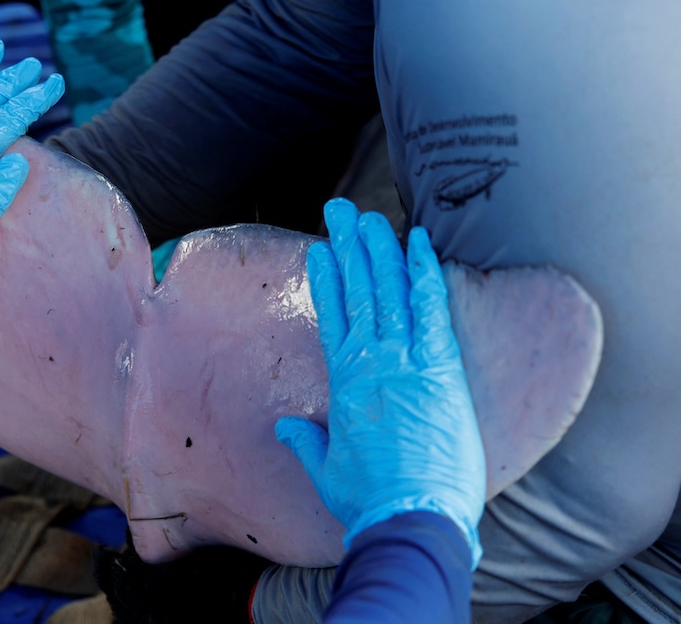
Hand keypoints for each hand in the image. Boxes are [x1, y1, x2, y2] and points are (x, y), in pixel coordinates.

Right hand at [275, 198, 484, 567]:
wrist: (412, 518)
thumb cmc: (369, 500)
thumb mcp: (327, 469)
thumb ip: (306, 441)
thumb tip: (287, 425)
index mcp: (344, 382)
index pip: (332, 316)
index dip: (326, 279)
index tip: (321, 249)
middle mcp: (372, 362)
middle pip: (358, 292)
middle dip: (349, 247)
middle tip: (341, 210)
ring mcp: (406, 361)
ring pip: (389, 291)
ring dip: (379, 250)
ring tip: (370, 216)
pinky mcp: (441, 369)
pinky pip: (432, 308)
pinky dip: (424, 273)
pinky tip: (418, 242)